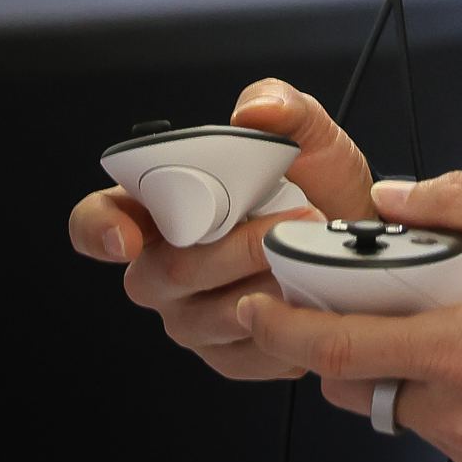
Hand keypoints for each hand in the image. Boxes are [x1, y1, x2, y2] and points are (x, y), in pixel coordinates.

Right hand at [67, 79, 376, 379]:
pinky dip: (281, 328)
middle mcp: (163, 266)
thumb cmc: (321, 186)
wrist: (364, 237)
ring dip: (262, 286)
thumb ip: (283, 107)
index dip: (99, 229)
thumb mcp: (311, 134)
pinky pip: (241, 354)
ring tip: (307, 257)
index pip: (97, 220)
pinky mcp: (227, 353)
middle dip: (231, 250)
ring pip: (205, 318)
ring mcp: (191, 315)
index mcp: (160, 208)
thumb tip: (257, 110)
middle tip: (291, 221)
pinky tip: (306, 300)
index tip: (126, 237)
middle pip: (162, 273)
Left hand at [237, 172, 461, 461]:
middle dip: (342, 348)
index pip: (339, 349)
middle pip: (351, 387)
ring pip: (397, 409)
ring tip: (459, 334)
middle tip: (374, 311)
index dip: (282, 329)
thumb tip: (397, 198)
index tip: (254, 308)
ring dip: (403, 372)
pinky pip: (439, 432)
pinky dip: (447, 400)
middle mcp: (459, 410)